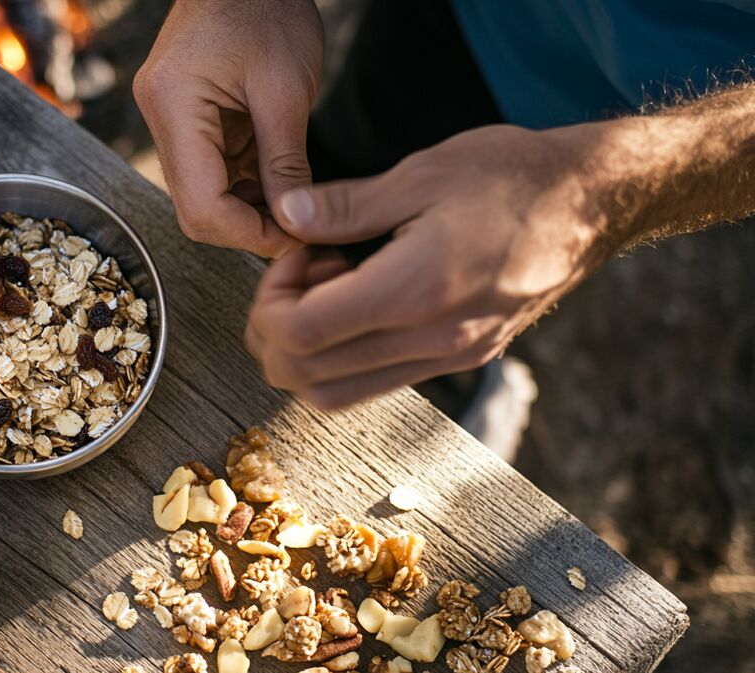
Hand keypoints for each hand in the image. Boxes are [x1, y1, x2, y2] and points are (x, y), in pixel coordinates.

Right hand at [134, 0, 321, 257]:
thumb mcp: (287, 91)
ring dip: (248, 206)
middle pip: (195, 206)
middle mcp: (160, 116)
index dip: (248, 234)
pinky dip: (246, 183)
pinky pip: (212, 168)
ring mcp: (169, 117)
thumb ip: (285, 164)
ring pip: (203, 192)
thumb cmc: (268, 8)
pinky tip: (278, 179)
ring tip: (294, 201)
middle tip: (298, 228)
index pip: (201, 205)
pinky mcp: (185, 116)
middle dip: (247, 225)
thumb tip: (292, 223)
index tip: (295, 237)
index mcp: (174, 106)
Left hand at [246, 124, 615, 407]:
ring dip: (304, 351)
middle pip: (306, 377)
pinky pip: (374, 383)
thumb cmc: (511, 177)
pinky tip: (357, 300)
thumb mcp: (422, 173)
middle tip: (294, 275)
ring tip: (326, 286)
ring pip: (335, 394)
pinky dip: (341, 356)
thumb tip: (286, 215)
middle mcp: (432, 340)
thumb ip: (345, 205)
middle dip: (273, 331)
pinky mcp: (460, 360)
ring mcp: (448, 358)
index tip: (292, 255)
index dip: (270, 302)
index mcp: (416, 291)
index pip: (302, 335)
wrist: (592, 204)